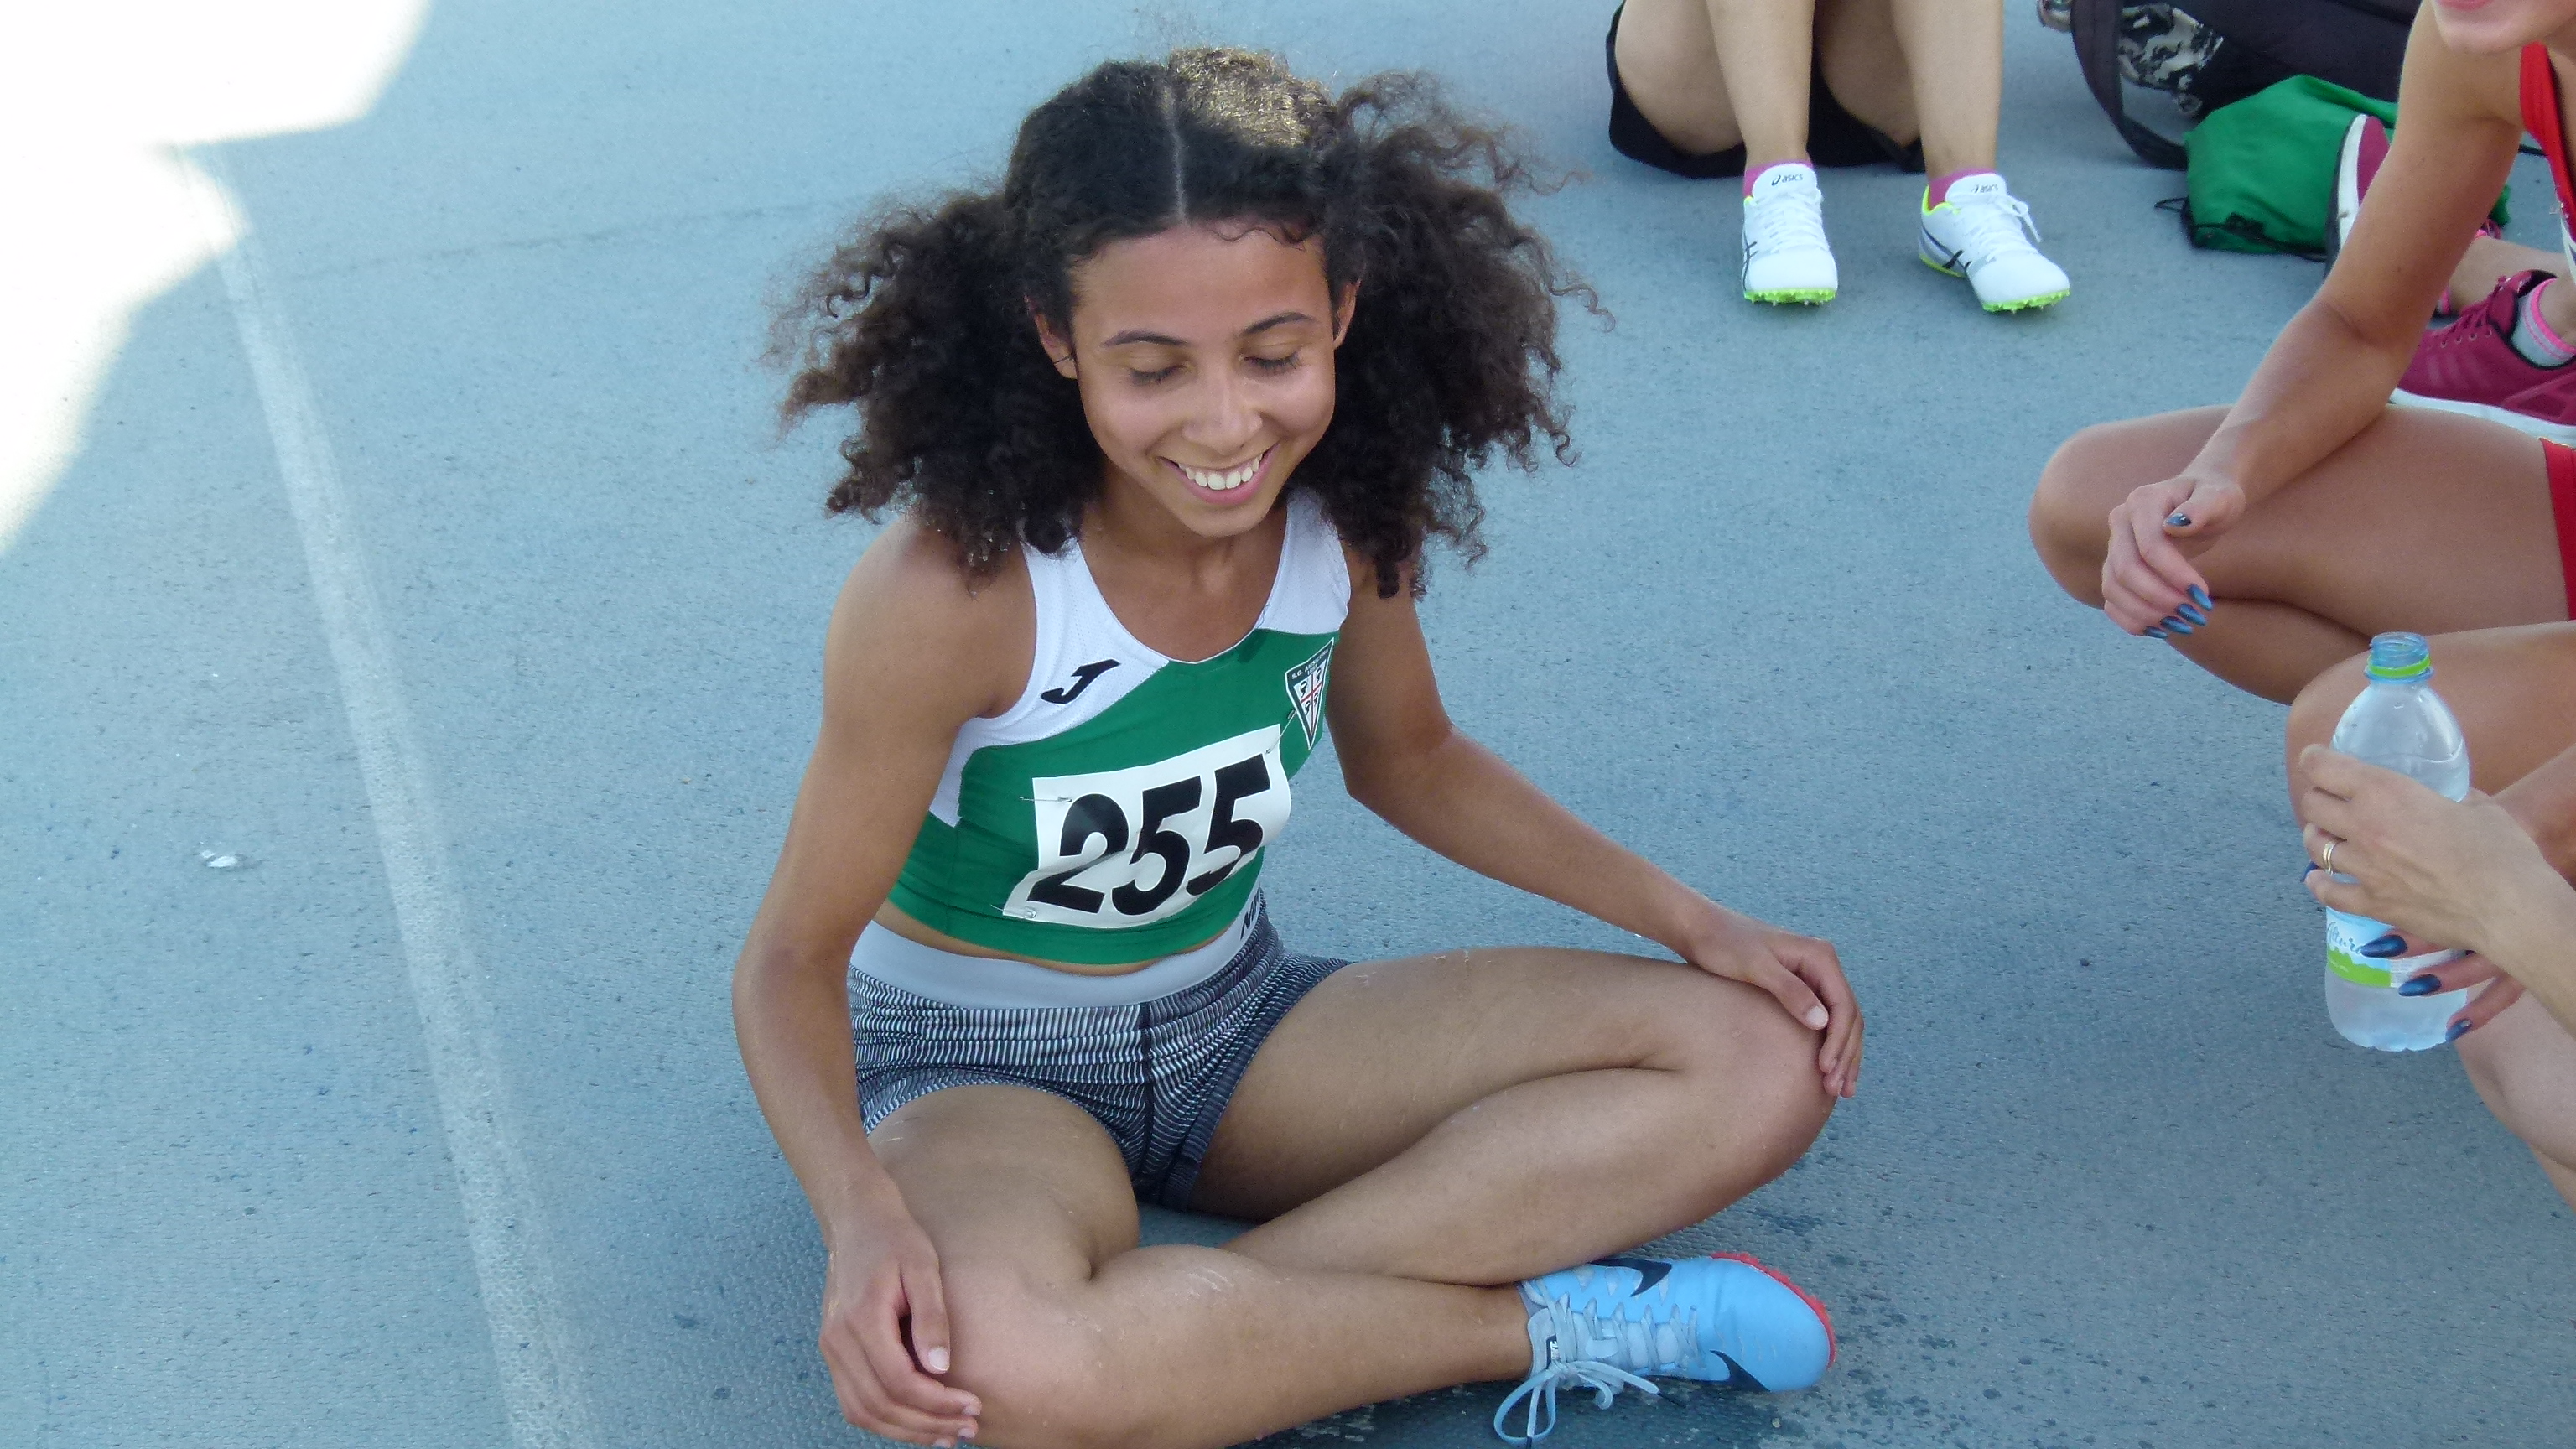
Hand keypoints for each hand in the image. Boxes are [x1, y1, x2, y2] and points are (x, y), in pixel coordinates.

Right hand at [819, 1198, 981, 1445]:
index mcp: (861, 1319)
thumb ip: (932, 1318)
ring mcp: (831, 1349)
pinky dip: (886, 1419)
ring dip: (905, 1430)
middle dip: (926, 1424)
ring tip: (947, 1434)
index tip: (973, 1406)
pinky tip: (918, 1420)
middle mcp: (838, 1341)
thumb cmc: (896, 1241)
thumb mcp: (923, 1269)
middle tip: (969, 1428)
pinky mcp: (834, 1353)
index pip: (898, 1382)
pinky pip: (854, 1401)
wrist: (858, 1223)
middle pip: (880, 1405)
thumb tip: (941, 1369)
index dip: (937, 1403)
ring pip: (863, 1411)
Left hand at [1678, 905, 1863, 1097]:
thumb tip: (1823, 1023)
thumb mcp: (1756, 968)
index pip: (1844, 1006)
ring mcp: (1813, 976)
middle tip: (1838, 1091)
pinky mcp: (1800, 987)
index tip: (1826, 1071)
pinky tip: (1828, 1069)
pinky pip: (1825, 1020)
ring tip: (1840, 1090)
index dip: (1839, 1042)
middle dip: (1846, 1055)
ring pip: (1841, 1021)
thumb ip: (1789, 991)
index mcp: (1820, 957)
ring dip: (1843, 1055)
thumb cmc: (1724, 945)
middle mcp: (1823, 965)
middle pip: (1849, 1017)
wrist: (1701, 930)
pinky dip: (1829, 1045)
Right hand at [2100, 471, 2243, 636]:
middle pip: (2125, 571)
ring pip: (2113, 589)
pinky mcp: (2115, 568)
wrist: (2199, 502)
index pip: (2149, 547)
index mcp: (2142, 502)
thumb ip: (2203, 506)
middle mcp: (2120, 523)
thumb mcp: (2220, 496)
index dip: (2174, 575)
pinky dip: (2132, 620)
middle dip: (2159, 598)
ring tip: (2182, 625)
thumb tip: (2177, 525)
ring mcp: (2113, 546)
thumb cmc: (2214, 497)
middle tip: (2194, 615)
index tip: (2204, 595)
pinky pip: (2112, 601)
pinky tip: (2162, 629)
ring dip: (2145, 614)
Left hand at [2298, 744, 2563, 1036]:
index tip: (2316, 759)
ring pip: (2315, 847)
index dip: (2315, 760)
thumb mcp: (2478, 805)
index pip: (2323, 768)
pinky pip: (2328, 893)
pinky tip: (2318, 879)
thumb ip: (2453, 798)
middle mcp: (2364, 827)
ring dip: (2319, 838)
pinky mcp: (2371, 904)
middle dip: (2319, 799)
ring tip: (2328, 837)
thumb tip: (2450, 801)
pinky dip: (2319, 884)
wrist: (2508, 907)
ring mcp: (2364, 868)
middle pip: (2312, 806)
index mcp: (2386, 793)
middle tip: (2331, 801)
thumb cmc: (2500, 850)